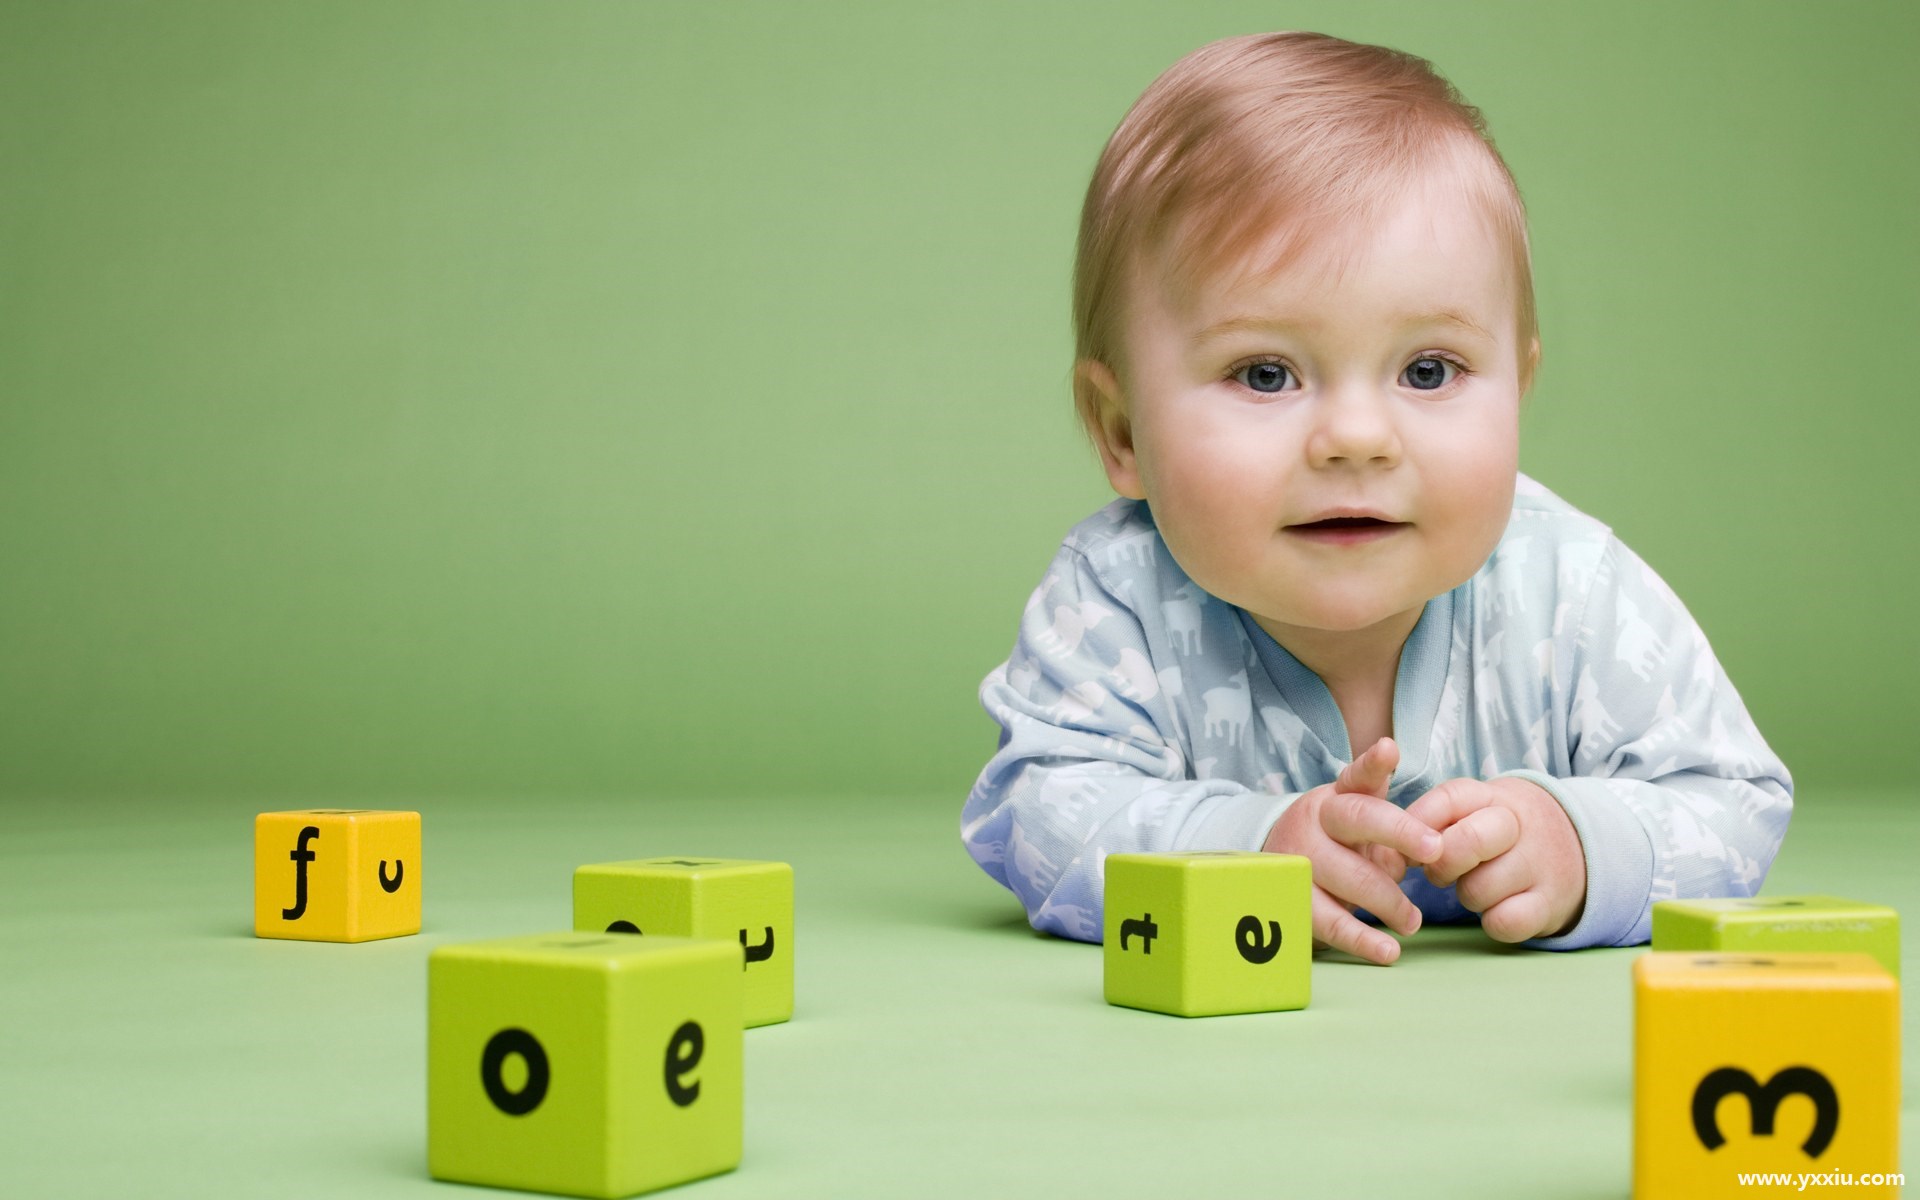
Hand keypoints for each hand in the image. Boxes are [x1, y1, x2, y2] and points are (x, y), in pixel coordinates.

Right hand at [1262, 738, 1441, 965]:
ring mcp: (1299, 861)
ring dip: (1388, 901)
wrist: (1275, 869)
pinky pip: (1330, 923)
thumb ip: (1387, 809)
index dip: (1373, 764)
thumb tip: (1407, 789)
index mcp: (1334, 799)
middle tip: (1437, 853)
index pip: (1356, 777)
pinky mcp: (1294, 902)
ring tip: (1413, 921)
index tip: (1390, 752)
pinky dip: (1362, 940)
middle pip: (1356, 821)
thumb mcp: (1356, 816)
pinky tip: (1388, 951)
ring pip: (1347, 877)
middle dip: (1401, 835)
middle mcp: (1313, 822)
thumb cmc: (1335, 842)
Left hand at [1405, 777, 1586, 942]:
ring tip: (1480, 884)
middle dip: (1442, 866)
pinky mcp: (1550, 902)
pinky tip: (1499, 908)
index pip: (1447, 799)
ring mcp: (1538, 863)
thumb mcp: (1471, 810)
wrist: (1578, 844)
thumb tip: (1381, 856)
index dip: (1416, 827)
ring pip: (1480, 889)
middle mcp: (1517, 823)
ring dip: (1468, 895)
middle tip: (1440, 872)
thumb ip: (1427, 822)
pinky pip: (1505, 922)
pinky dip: (1494, 922)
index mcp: (1489, 795)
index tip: (1405, 850)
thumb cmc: (1498, 831)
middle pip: (1466, 843)